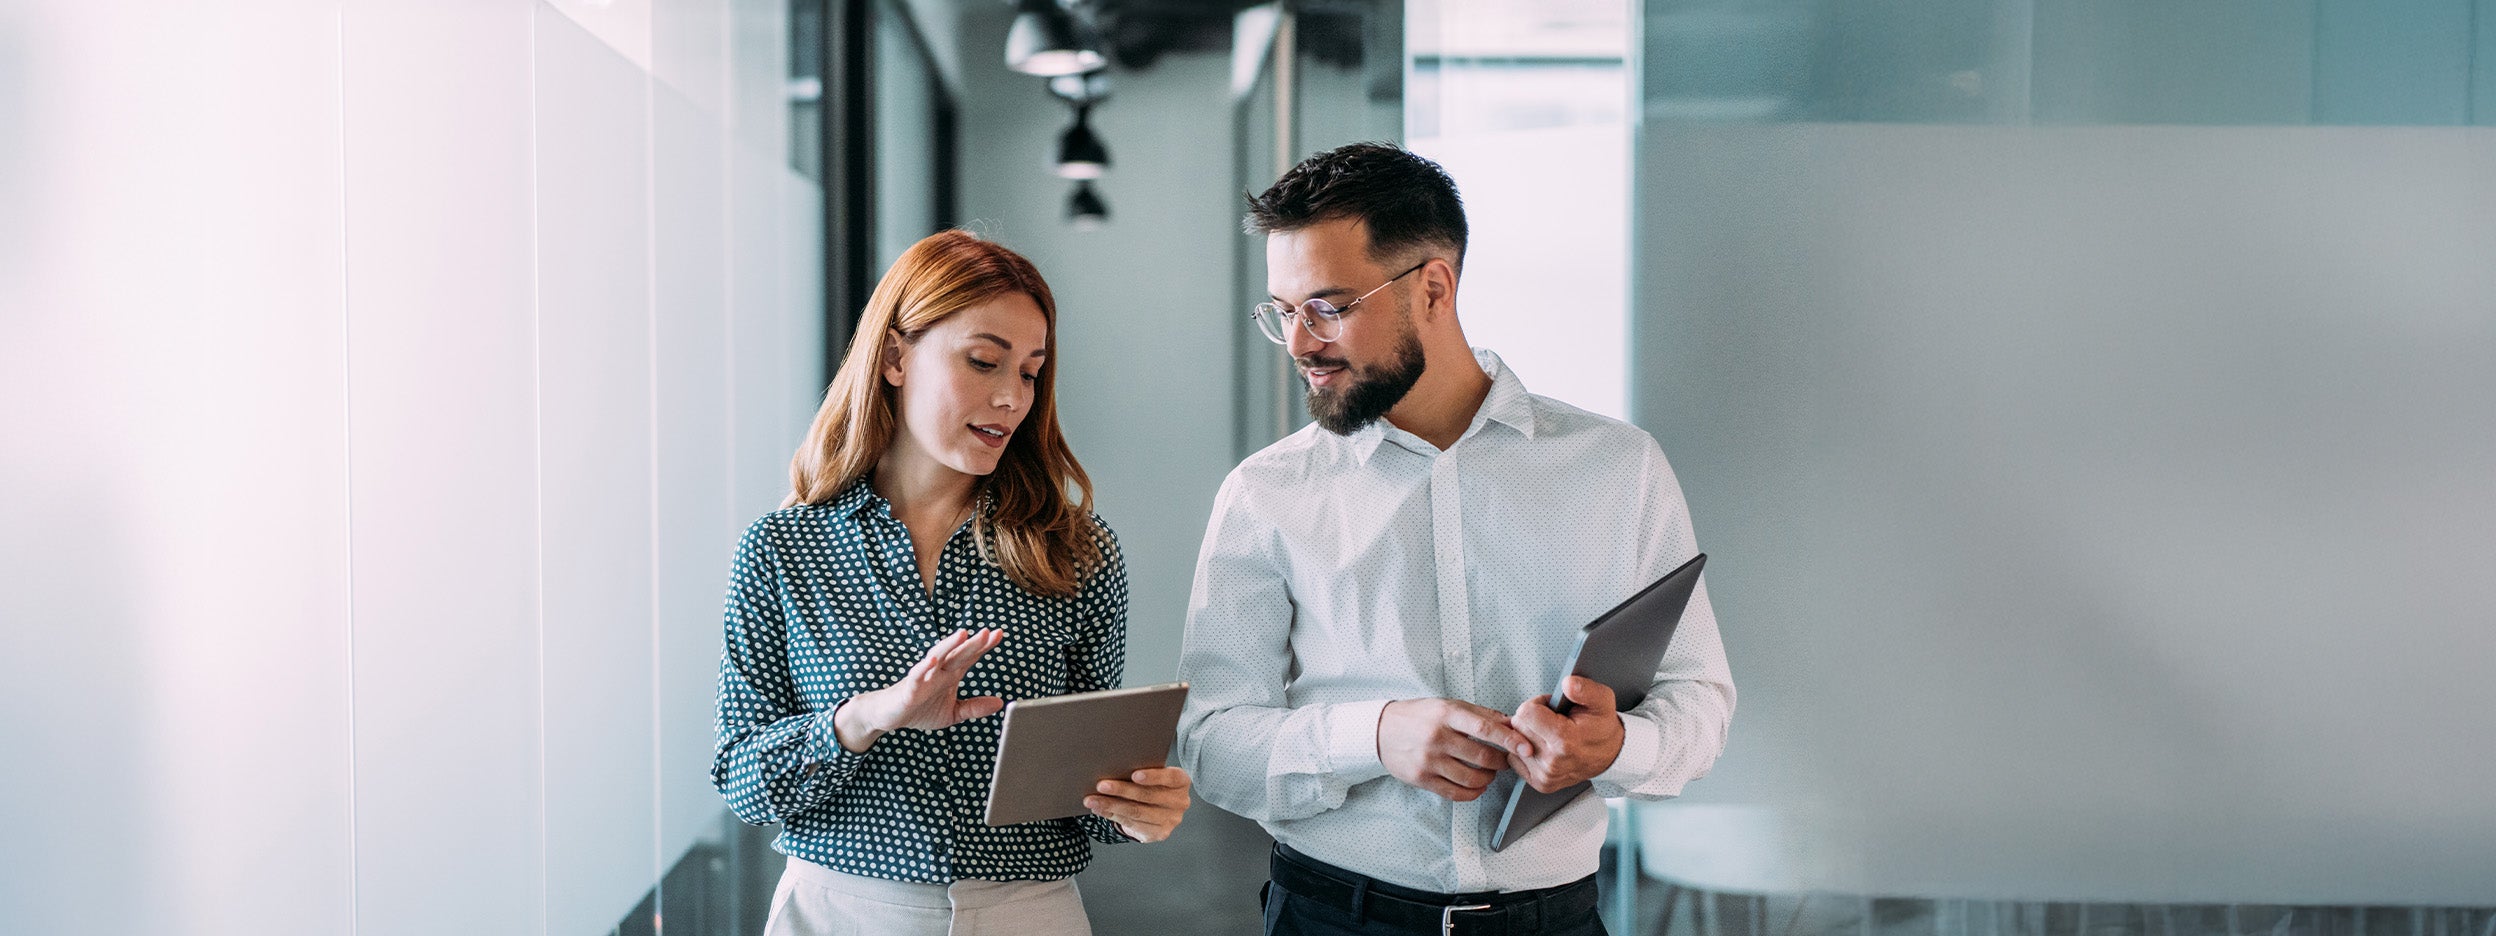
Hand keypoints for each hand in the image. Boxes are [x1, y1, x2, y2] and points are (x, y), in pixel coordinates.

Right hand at [831, 629, 1005, 751]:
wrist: (890, 716)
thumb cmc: (920, 709)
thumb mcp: (953, 712)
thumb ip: (974, 707)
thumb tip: (1000, 703)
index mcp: (950, 675)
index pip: (970, 657)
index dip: (984, 646)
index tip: (999, 634)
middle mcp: (939, 671)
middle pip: (958, 654)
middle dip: (973, 643)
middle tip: (989, 632)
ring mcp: (924, 676)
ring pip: (938, 657)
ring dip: (950, 645)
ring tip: (963, 634)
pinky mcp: (909, 687)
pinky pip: (917, 674)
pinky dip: (924, 666)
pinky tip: (933, 659)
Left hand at [1085, 766, 1191, 842]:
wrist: (1159, 810)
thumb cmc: (1153, 785)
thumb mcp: (1152, 776)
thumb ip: (1139, 773)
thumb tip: (1110, 769)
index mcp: (1181, 781)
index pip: (1170, 777)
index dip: (1153, 777)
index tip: (1134, 775)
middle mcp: (1180, 802)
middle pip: (1148, 796)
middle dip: (1122, 790)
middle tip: (1101, 785)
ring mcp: (1171, 820)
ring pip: (1137, 812)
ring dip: (1111, 805)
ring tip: (1092, 799)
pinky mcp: (1160, 833)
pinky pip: (1133, 824)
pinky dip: (1113, 815)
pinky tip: (1100, 809)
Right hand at [1377, 698, 1533, 801]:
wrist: (1381, 731)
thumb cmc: (1419, 716)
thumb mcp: (1448, 706)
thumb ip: (1480, 714)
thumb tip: (1511, 723)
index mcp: (1446, 715)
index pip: (1485, 729)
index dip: (1510, 740)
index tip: (1526, 748)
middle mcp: (1437, 738)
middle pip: (1482, 757)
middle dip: (1502, 762)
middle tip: (1506, 761)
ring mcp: (1429, 761)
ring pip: (1472, 779)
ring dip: (1489, 779)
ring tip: (1489, 773)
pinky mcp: (1422, 779)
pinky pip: (1456, 793)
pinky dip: (1473, 793)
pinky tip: (1477, 786)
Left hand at [1505, 676, 1624, 793]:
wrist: (1610, 754)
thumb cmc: (1601, 726)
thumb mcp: (1601, 700)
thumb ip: (1585, 688)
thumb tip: (1567, 683)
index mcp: (1564, 740)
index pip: (1525, 713)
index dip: (1537, 704)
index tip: (1551, 708)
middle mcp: (1552, 761)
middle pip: (1518, 727)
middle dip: (1531, 719)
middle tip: (1551, 721)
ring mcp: (1546, 775)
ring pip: (1515, 744)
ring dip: (1528, 735)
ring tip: (1549, 734)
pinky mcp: (1541, 783)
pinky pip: (1515, 759)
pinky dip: (1526, 751)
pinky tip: (1543, 747)